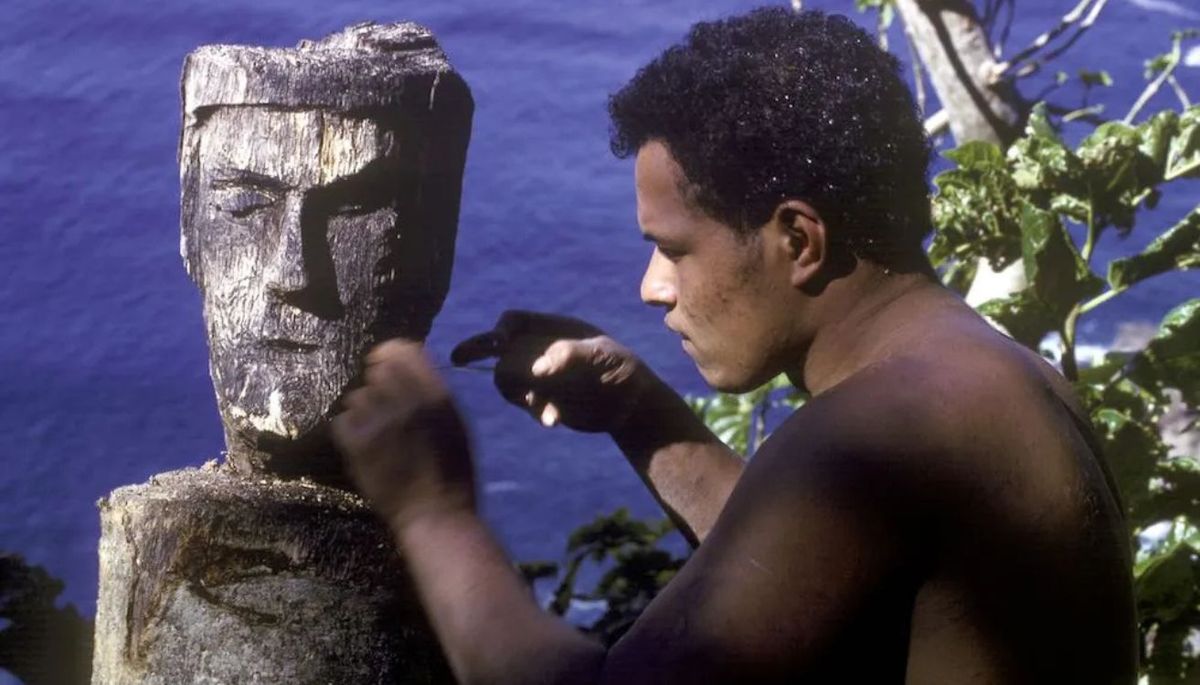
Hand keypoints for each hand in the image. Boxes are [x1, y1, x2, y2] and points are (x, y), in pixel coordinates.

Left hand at [332, 340, 475, 529]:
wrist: (435, 514)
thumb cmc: (452, 471)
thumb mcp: (455, 423)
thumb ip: (433, 393)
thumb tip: (407, 366)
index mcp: (436, 394)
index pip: (402, 350)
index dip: (389, 355)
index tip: (384, 365)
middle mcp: (406, 401)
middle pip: (375, 371)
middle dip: (377, 387)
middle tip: (383, 409)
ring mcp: (378, 422)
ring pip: (356, 397)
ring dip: (364, 411)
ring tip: (377, 434)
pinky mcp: (356, 443)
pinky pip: (342, 421)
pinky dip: (350, 432)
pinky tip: (364, 447)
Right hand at [451, 310, 653, 432]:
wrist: (631, 405)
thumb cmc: (622, 370)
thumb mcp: (603, 358)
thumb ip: (570, 355)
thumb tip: (538, 369)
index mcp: (554, 329)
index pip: (514, 321)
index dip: (499, 332)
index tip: (497, 345)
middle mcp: (541, 349)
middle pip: (502, 352)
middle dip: (499, 364)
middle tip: (477, 367)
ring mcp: (539, 375)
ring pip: (506, 379)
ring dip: (518, 393)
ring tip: (543, 406)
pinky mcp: (542, 398)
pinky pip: (525, 403)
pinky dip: (535, 411)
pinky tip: (553, 420)